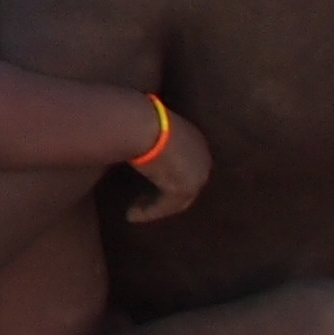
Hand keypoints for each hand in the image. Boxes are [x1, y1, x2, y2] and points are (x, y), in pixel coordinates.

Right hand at [123, 106, 210, 221]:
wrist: (141, 124)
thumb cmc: (139, 120)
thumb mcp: (150, 128)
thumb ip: (153, 139)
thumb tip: (135, 142)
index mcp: (195, 140)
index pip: (185, 164)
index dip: (167, 175)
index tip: (148, 181)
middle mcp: (202, 159)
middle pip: (184, 184)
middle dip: (165, 194)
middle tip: (142, 199)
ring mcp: (197, 176)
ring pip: (176, 199)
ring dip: (154, 206)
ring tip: (134, 212)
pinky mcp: (184, 189)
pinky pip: (165, 206)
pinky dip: (148, 211)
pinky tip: (131, 215)